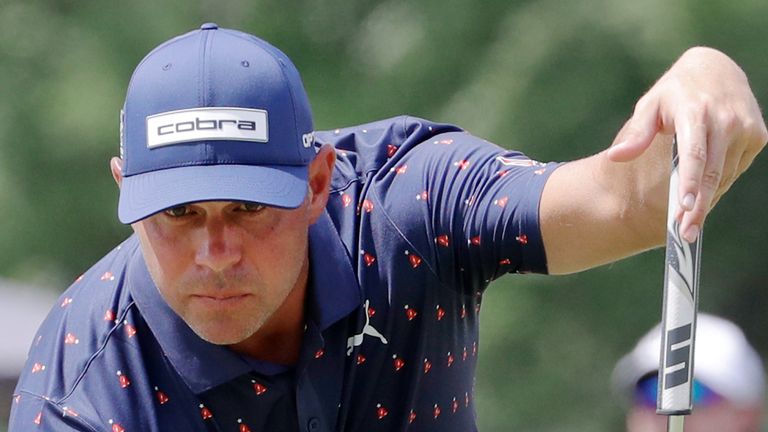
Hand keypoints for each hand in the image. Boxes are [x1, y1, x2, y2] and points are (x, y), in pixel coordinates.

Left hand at [607, 47, 766, 242]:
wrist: (715, 70)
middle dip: (699, 206)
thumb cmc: (673, 93)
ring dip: (708, 199)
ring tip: (690, 223)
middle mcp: (726, 120)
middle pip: (712, 172)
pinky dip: (719, 181)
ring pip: (724, 174)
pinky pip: (735, 167)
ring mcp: (746, 128)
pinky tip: (704, 190)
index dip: (691, 182)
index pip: (694, 153)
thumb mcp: (650, 106)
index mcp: (696, 112)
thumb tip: (616, 157)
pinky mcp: (757, 135)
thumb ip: (636, 133)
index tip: (685, 207)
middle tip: (684, 233)